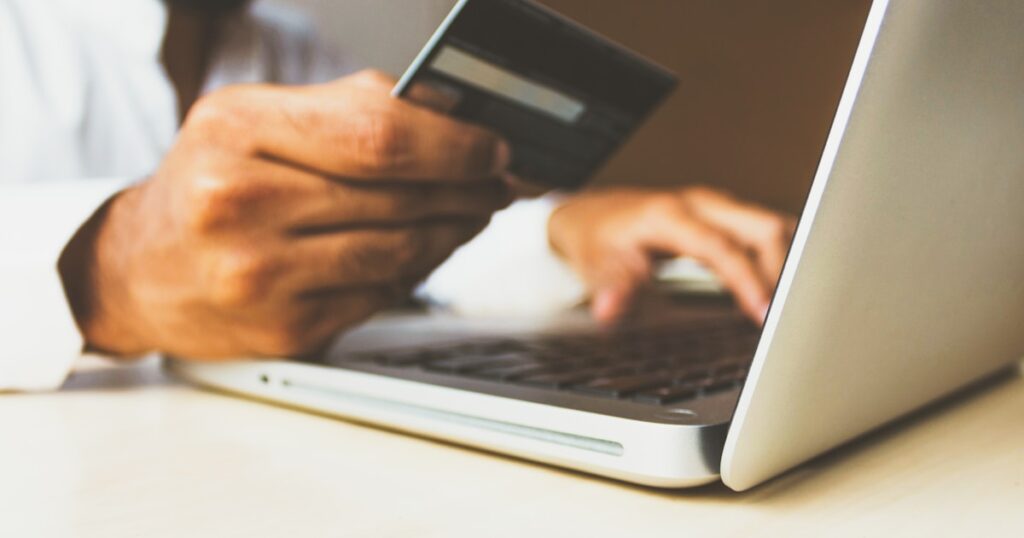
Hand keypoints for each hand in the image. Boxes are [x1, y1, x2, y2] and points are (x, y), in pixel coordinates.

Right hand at [59, 70, 511, 358]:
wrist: (140, 269)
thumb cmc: (208, 184)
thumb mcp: (255, 120)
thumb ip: (349, 109)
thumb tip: (453, 115)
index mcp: (236, 130)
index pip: (378, 135)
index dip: (454, 144)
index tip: (493, 147)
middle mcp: (239, 203)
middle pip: (398, 195)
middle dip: (468, 188)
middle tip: (498, 182)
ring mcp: (259, 275)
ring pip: (400, 251)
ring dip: (453, 231)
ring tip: (472, 213)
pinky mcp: (283, 329)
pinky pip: (381, 295)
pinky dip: (416, 270)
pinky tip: (426, 250)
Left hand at [548, 186, 795, 323]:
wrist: (592, 215)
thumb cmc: (597, 239)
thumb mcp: (595, 265)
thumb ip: (611, 287)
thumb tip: (609, 310)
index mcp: (670, 215)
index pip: (722, 247)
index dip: (747, 279)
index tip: (764, 313)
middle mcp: (700, 204)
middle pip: (763, 227)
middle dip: (784, 270)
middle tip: (789, 315)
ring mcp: (716, 207)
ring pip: (771, 226)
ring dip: (789, 263)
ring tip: (794, 306)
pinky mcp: (724, 216)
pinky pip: (765, 233)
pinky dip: (780, 258)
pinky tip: (783, 289)